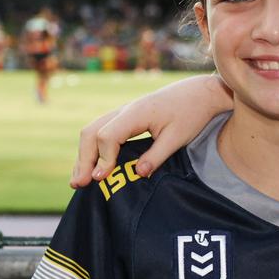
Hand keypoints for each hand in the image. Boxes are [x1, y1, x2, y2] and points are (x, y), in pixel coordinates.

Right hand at [69, 74, 232, 186]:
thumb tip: (138, 174)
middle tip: (79, 185)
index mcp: (135, 113)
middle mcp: (124, 111)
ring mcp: (123, 113)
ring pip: (92, 131)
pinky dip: (93, 149)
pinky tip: (92, 167)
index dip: (103, 159)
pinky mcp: (126, 118)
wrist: (200, 93)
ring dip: (84, 155)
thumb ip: (157, 156)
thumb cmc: (192, 113)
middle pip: (91, 132)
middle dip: (83, 159)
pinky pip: (102, 132)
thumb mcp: (178, 138)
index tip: (100, 179)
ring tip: (78, 181)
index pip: (107, 136)